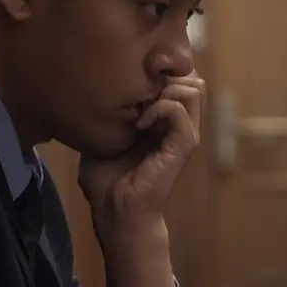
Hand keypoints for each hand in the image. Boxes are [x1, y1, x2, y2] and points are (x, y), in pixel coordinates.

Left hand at [79, 73, 205, 228]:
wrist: (116, 212)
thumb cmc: (107, 181)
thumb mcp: (103, 138)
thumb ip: (108, 116)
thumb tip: (93, 92)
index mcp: (165, 122)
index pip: (177, 79)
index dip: (157, 75)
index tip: (129, 88)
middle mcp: (179, 125)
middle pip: (191, 79)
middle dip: (164, 78)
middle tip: (138, 97)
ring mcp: (184, 134)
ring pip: (193, 88)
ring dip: (163, 91)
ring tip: (140, 110)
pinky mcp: (183, 146)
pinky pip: (179, 110)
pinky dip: (159, 108)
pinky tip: (139, 124)